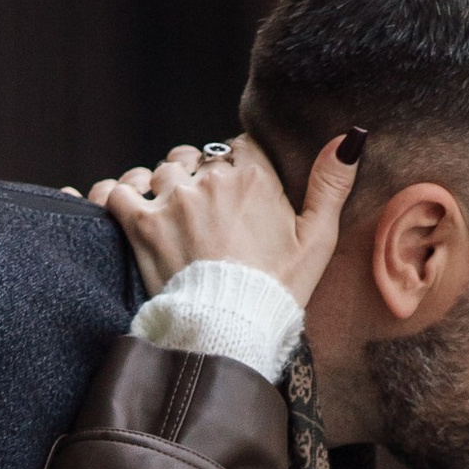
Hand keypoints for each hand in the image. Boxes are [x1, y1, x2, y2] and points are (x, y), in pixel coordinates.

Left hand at [88, 131, 358, 307]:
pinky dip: (117, 196)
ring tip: (169, 215)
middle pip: (197, 158)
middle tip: (202, 212)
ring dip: (162, 188)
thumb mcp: (317, 238)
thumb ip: (331, 184)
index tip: (236, 194)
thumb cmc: (277, 289)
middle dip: (198, 178)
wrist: (230, 331)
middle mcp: (211, 181)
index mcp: (254, 177)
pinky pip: (117, 192)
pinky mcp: (141, 224)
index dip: (235, 168)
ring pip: (160, 172)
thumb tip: (351, 138)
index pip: (238, 148)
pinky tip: (126, 206)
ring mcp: (173, 200)